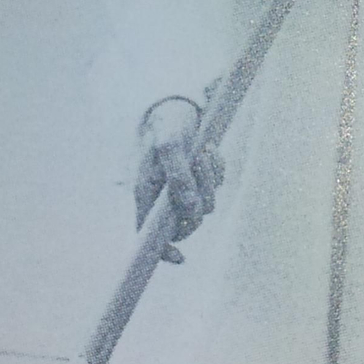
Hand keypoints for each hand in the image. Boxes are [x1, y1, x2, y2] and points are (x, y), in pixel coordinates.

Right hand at [133, 99, 224, 263]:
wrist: (179, 106)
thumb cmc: (167, 124)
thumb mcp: (170, 144)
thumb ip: (178, 175)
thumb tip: (191, 209)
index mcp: (146, 192)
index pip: (148, 234)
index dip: (163, 250)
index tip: (181, 258)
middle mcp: (164, 196)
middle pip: (186, 222)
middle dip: (200, 198)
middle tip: (200, 163)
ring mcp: (183, 189)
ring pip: (206, 205)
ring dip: (210, 180)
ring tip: (204, 151)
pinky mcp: (201, 180)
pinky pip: (216, 187)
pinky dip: (217, 171)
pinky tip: (210, 150)